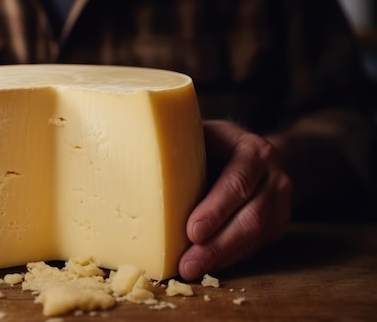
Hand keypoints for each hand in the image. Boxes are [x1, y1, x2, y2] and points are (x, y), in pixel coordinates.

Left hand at [179, 120, 292, 279]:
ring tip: (191, 269)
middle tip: (188, 263)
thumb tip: (126, 162)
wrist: (251, 153)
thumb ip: (175, 148)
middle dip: (218, 244)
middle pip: (251, 216)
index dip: (216, 208)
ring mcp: (281, 202)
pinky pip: (255, 246)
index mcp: (253, 150)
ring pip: (256, 236)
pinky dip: (229, 258)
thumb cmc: (212, 144)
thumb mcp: (198, 136)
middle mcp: (274, 176)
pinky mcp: (278, 224)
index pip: (238, 180)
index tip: (192, 231)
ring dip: (222, 256)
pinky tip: (206, 265)